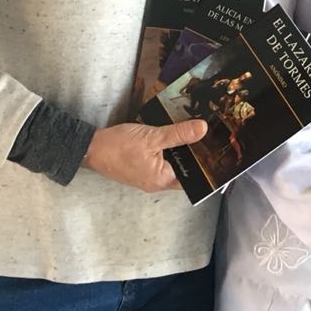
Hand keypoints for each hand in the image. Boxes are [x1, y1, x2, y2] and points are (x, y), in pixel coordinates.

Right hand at [81, 120, 205, 192]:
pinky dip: (170, 149)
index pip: (193, 176)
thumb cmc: (119, 146)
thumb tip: (203, 129)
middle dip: (196, 155)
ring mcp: (148, 175)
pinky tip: (176, 135)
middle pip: (184, 170)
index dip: (206, 164)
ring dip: (182, 151)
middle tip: (214, 137)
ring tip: (199, 133)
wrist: (90, 148)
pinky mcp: (142, 166)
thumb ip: (178, 134)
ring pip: (173, 163)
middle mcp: (157, 181)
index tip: (220, 150)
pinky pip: (162, 159)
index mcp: (162, 180)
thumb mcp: (152, 137)